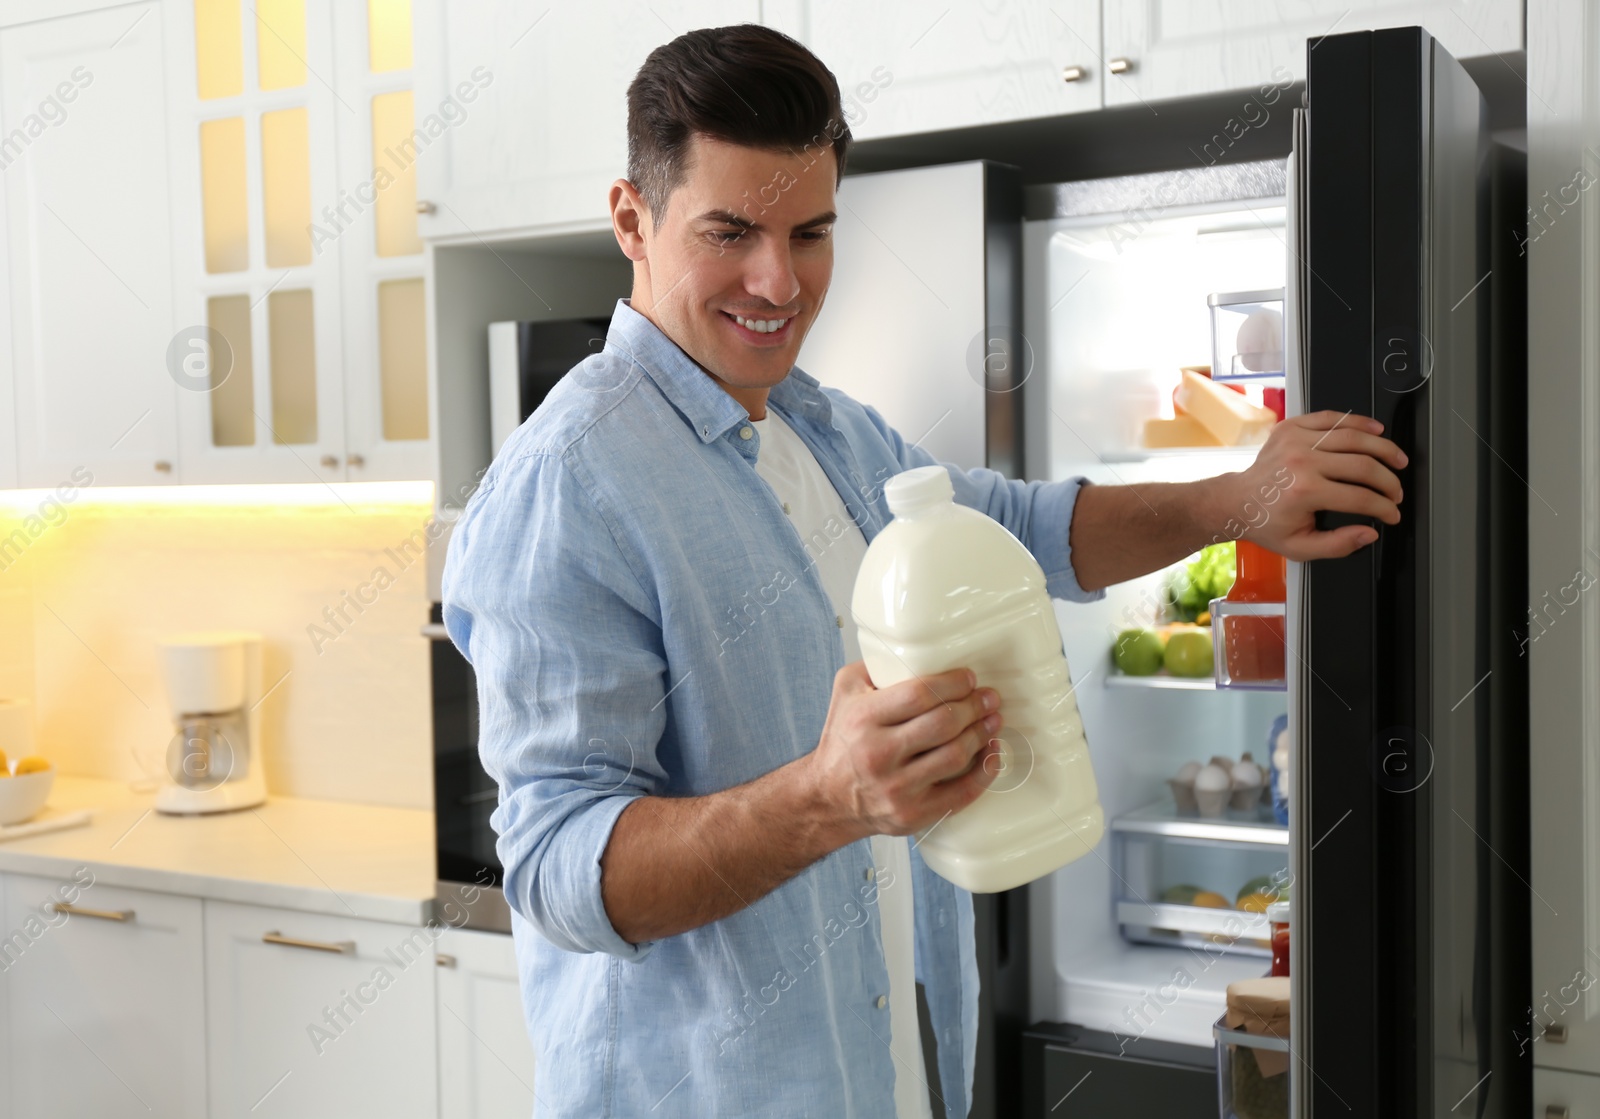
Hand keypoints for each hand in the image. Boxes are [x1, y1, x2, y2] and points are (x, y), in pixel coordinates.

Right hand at [804, 662, 1001, 840]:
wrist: (828, 798)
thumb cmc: (843, 740)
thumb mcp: (845, 693)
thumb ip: (876, 667)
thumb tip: (919, 649)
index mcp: (863, 719)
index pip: (920, 694)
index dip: (953, 683)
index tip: (969, 678)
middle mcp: (878, 754)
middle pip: (943, 724)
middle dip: (974, 707)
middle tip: (989, 698)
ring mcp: (896, 788)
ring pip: (955, 755)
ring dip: (982, 734)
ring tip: (993, 720)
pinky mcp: (913, 814)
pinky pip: (961, 793)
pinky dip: (984, 771)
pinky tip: (991, 753)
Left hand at [1206, 411, 1406, 560]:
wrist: (1237, 501)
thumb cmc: (1266, 523)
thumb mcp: (1300, 547)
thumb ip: (1338, 545)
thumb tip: (1369, 533)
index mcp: (1304, 491)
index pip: (1360, 498)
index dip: (1384, 508)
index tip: (1392, 513)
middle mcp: (1301, 461)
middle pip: (1363, 465)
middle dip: (1389, 481)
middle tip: (1396, 492)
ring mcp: (1296, 440)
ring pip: (1353, 437)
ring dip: (1383, 448)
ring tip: (1397, 460)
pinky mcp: (1292, 427)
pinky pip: (1332, 417)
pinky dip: (1358, 422)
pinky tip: (1376, 430)